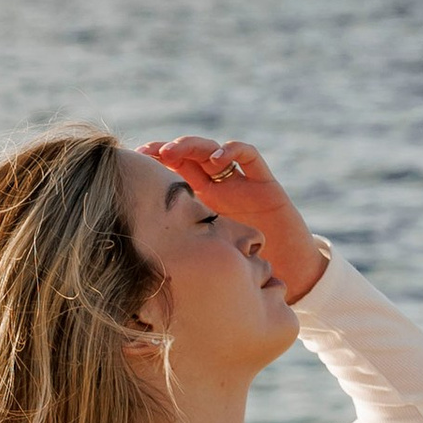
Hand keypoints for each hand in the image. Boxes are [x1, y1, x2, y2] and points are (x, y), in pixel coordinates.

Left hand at [143, 137, 328, 305]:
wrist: (288, 276)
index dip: (158, 163)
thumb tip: (134, 259)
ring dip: (193, 146)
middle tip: (152, 152)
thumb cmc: (245, 271)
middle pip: (191, 157)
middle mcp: (220, 188)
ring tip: (175, 152)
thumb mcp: (204, 258)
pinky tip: (217, 160)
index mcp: (203, 203)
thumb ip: (181, 250)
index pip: (177, 174)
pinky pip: (249, 157)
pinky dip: (232, 151)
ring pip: (214, 151)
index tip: (137, 160)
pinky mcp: (265, 183)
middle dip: (170, 150)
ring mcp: (242, 183)